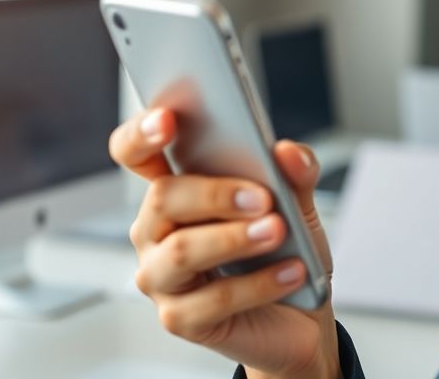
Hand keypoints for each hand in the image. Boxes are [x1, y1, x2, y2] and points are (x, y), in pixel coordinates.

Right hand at [108, 108, 340, 378]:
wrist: (302, 316)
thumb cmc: (285, 251)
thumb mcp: (298, 204)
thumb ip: (295, 173)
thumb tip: (287, 153)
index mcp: (176, 190)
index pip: (136, 153)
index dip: (142, 133)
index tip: (168, 120)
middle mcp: (156, 232)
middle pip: (162, 199)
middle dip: (214, 193)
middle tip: (263, 196)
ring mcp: (162, 278)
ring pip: (182, 251)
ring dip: (234, 238)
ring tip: (277, 230)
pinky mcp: (180, 319)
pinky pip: (212, 300)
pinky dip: (258, 284)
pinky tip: (291, 272)